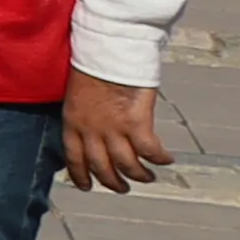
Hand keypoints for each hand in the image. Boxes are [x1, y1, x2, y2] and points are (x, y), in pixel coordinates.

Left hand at [62, 74, 169, 191]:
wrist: (107, 51)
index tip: (86, 186)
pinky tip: (167, 159)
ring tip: (147, 177)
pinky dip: (160, 158)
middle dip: (113, 182)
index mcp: (73, 122)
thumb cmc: (94, 66)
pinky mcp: (136, 122)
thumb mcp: (77, 96)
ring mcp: (114, 129)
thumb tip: (93, 130)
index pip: (74, 158)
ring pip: (126, 164)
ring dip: (139, 175)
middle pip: (101, 167)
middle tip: (122, 188)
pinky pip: (150, 149)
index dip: (80, 175)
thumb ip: (84, 116)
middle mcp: (91, 131)